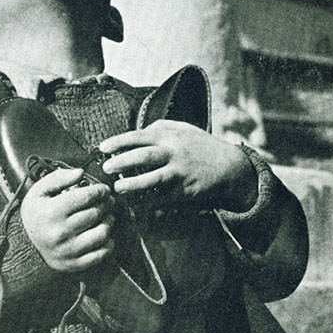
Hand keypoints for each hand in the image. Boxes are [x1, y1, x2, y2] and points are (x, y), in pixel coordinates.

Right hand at [20, 167, 115, 272]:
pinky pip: (101, 254)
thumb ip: (58, 178)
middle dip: (106, 204)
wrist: (24, 245)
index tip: (103, 190)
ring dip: (109, 222)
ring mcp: (68, 250)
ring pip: (102, 233)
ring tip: (107, 217)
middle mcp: (61, 232)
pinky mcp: (74, 263)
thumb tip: (80, 172)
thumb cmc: (36, 215)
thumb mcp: (39, 191)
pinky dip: (108, 243)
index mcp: (52, 212)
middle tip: (107, 201)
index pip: (87, 197)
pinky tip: (104, 235)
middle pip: (96, 214)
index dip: (100, 191)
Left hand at [99, 120, 257, 210]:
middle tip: (106, 169)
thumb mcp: (183, 129)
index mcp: (170, 136)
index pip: (139, 136)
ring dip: (133, 185)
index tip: (102, 148)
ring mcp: (180, 173)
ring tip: (118, 189)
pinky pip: (163, 198)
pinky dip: (147, 202)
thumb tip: (136, 132)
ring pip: (152, 179)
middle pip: (143, 157)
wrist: (230, 167)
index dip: (118, 142)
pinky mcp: (185, 191)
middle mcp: (174, 153)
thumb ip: (159, 128)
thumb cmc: (201, 146)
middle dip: (122, 162)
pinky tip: (134, 204)